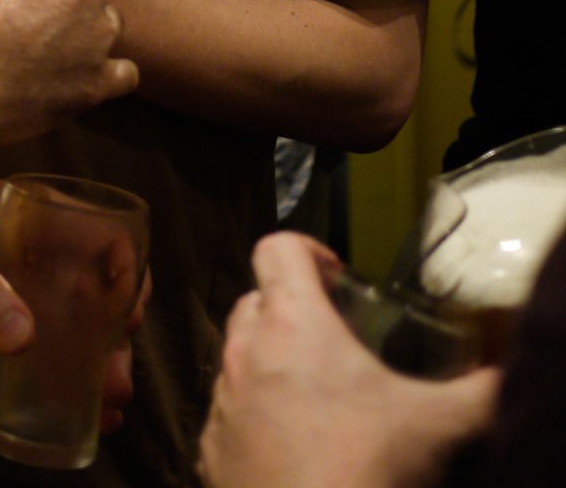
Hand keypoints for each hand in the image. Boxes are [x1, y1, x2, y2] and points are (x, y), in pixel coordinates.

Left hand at [0, 179, 148, 431]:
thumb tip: (24, 338)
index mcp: (29, 208)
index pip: (98, 230)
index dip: (124, 270)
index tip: (130, 317)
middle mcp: (30, 242)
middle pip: (91, 285)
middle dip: (113, 333)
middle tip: (116, 380)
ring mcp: (11, 278)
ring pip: (70, 318)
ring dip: (94, 358)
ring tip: (110, 403)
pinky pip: (36, 340)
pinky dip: (59, 369)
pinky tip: (79, 405)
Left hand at [198, 233, 500, 487]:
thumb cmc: (362, 472)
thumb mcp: (438, 426)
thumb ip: (477, 391)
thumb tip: (501, 377)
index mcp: (290, 323)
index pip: (277, 248)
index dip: (308, 250)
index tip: (340, 279)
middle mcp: (245, 353)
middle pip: (257, 301)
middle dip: (293, 311)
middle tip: (338, 342)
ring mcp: (223, 403)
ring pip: (240, 358)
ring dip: (273, 365)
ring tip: (321, 400)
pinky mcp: (211, 450)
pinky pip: (231, 415)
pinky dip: (257, 418)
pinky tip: (298, 447)